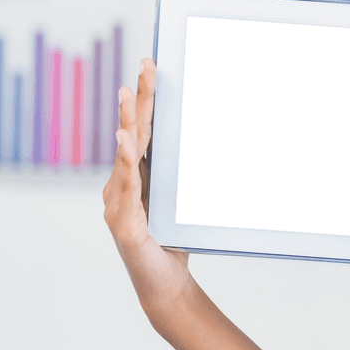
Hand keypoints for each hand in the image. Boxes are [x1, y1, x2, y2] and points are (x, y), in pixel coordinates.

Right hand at [103, 58, 193, 317]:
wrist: (167, 284)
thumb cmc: (175, 240)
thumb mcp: (186, 200)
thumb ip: (192, 174)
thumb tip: (231, 143)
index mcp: (140, 175)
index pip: (144, 130)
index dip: (146, 98)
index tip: (152, 66)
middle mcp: (123, 184)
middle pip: (133, 133)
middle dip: (138, 98)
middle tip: (144, 65)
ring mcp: (119, 202)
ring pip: (125, 153)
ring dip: (128, 121)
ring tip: (127, 94)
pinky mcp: (124, 223)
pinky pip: (126, 185)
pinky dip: (126, 160)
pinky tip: (125, 141)